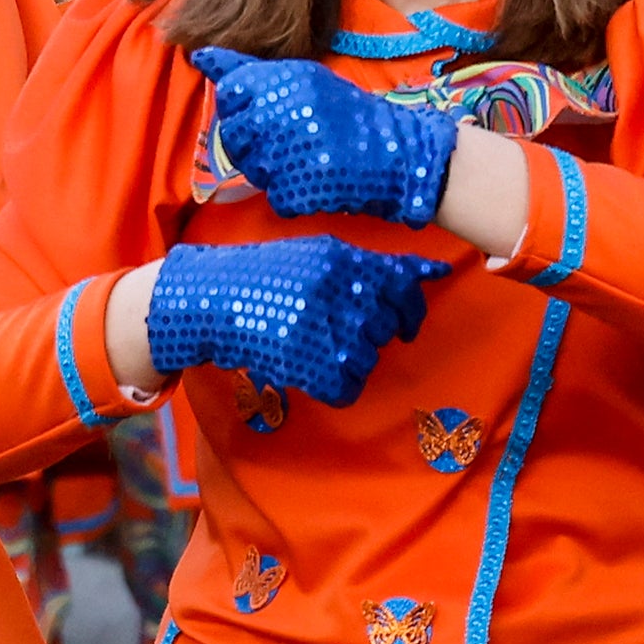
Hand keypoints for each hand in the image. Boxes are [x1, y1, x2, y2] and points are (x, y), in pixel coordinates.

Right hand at [142, 237, 442, 403]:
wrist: (208, 301)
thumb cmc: (265, 277)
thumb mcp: (318, 254)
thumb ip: (373, 266)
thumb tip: (435, 273)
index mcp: (342, 259)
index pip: (404, 287)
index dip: (410, 311)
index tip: (405, 326)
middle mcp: (338, 291)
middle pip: (384, 329)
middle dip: (366, 337)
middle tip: (333, 333)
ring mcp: (323, 329)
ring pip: (367, 360)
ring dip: (347, 363)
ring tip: (312, 349)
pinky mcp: (309, 365)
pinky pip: (346, 389)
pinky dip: (332, 387)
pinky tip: (308, 371)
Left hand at [189, 47, 460, 227]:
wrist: (398, 153)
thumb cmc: (349, 114)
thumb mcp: (303, 79)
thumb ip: (249, 70)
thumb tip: (199, 56)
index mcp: (282, 81)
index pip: (230, 91)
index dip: (243, 106)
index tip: (265, 112)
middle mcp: (278, 113)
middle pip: (233, 133)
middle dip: (252, 140)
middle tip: (288, 139)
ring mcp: (285, 154)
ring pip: (250, 167)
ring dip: (271, 168)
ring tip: (306, 158)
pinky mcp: (294, 190)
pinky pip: (275, 195)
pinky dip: (292, 193)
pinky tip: (316, 178)